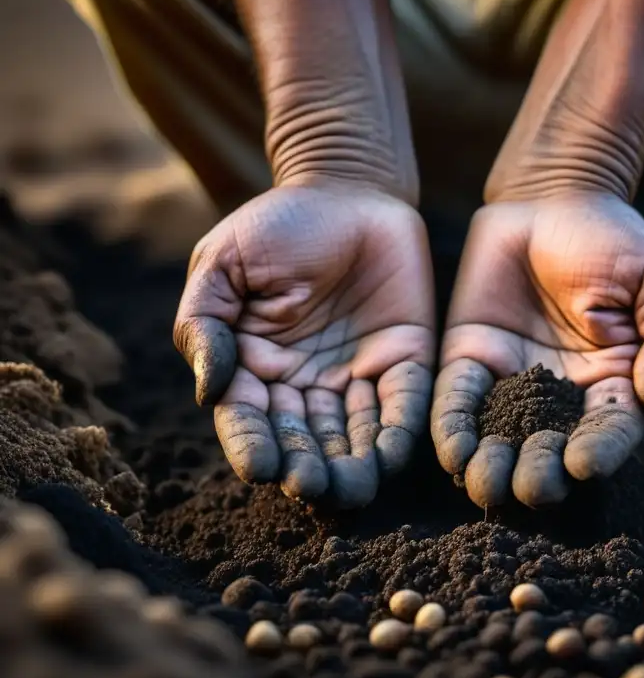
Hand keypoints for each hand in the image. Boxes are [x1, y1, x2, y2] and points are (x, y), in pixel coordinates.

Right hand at [173, 178, 433, 506]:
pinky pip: (402, 404)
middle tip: (311, 487)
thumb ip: (206, 323)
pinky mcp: (403, 361)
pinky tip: (391, 456)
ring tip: (352, 489)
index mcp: (254, 367)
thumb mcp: (224, 263)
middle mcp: (304, 384)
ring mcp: (355, 376)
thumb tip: (210, 390)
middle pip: (303, 440)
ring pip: (352, 435)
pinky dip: (397, 433)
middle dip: (306, 467)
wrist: (349, 189)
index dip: (253, 445)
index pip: (249, 419)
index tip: (260, 468)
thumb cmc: (277, 225)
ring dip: (352, 466)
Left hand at [431, 193, 643, 507]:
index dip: (599, 451)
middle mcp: (562, 394)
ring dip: (493, 465)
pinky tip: (450, 452)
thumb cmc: (616, 239)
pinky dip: (453, 428)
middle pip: (552, 447)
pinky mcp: (471, 358)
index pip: (610, 429)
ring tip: (485, 484)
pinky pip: (458, 399)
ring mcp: (513, 379)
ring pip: (502, 436)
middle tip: (531, 488)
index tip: (583, 466)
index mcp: (615, 382)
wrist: (552, 196)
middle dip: (542, 472)